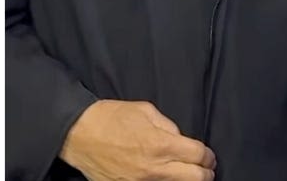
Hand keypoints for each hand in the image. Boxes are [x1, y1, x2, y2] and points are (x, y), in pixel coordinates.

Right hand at [61, 100, 216, 180]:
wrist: (78, 134)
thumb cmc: (112, 118)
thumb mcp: (147, 111)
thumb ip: (169, 127)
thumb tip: (182, 140)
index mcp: (161, 144)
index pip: (199, 156)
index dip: (209, 157)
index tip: (209, 157)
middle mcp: (154, 168)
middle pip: (195, 178)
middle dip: (205, 172)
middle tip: (206, 169)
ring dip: (187, 180)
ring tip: (188, 174)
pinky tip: (167, 178)